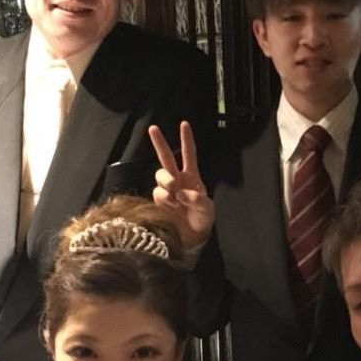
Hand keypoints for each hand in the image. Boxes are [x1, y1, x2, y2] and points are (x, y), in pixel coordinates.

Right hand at [149, 121, 212, 249]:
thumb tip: (182, 192)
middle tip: (153, 128)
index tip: (184, 124)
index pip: (188, 155)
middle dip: (159, 142)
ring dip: (167, 180)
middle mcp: (177, 180)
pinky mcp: (158, 201)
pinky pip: (158, 193)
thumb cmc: (202, 218)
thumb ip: (198, 199)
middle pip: (165, 157)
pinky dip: (166, 198)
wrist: (192, 236)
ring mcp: (167, 190)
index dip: (186, 140)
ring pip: (160, 175)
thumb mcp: (207, 208)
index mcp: (191, 177)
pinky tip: (173, 206)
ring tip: (174, 192)